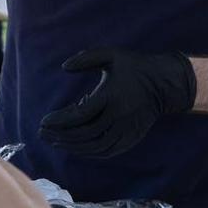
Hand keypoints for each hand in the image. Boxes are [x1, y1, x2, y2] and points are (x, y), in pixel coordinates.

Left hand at [38, 48, 195, 157]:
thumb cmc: (134, 67)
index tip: (43, 122)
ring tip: (55, 142)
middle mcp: (119, 115)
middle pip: (85, 133)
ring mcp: (126, 129)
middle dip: (61, 136)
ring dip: (73, 147)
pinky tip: (75, 148)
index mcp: (111, 95)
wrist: (165, 84)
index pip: (80, 114)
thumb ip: (86, 58)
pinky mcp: (132, 138)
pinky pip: (107, 151)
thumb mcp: (111, 55)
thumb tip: (63, 67)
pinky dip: (89, 152)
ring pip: (95, 146)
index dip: (60, 120)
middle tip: (43, 134)